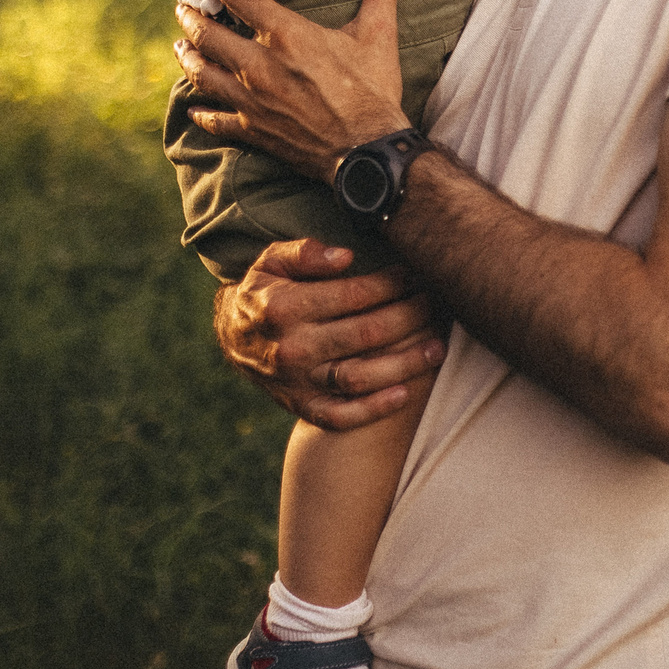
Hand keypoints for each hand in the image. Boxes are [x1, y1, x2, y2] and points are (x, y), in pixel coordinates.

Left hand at [178, 0, 413, 180]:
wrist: (368, 151)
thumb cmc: (374, 90)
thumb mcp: (380, 31)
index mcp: (285, 35)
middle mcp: (258, 65)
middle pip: (206, 33)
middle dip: (189, 16)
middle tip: (182, 7)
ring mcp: (251, 100)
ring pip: (201, 74)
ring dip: (187, 57)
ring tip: (181, 46)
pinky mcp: (253, 130)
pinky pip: (215, 120)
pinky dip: (202, 113)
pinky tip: (195, 109)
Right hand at [215, 238, 449, 428]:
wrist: (231, 340)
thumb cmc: (265, 293)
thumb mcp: (270, 262)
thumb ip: (305, 253)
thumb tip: (345, 256)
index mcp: (284, 308)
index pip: (352, 295)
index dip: (392, 284)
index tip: (417, 274)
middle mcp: (292, 347)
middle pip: (365, 334)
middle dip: (409, 318)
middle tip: (436, 305)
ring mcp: (298, 382)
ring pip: (359, 377)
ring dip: (404, 365)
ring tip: (437, 348)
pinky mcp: (302, 407)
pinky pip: (341, 416)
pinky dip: (373, 409)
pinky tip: (404, 394)